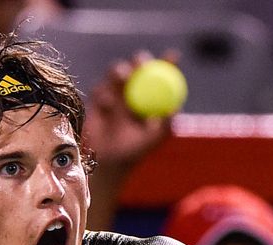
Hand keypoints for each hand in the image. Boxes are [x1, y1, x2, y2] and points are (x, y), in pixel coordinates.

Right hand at [84, 51, 178, 230]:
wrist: (107, 160)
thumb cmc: (134, 151)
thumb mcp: (153, 140)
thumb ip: (165, 125)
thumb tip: (175, 109)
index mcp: (151, 97)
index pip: (161, 76)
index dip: (167, 63)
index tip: (172, 56)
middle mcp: (134, 92)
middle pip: (138, 67)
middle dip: (140, 61)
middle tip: (140, 63)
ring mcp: (115, 93)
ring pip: (116, 73)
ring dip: (120, 71)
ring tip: (122, 79)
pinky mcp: (97, 99)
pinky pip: (100, 88)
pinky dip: (104, 93)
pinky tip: (107, 106)